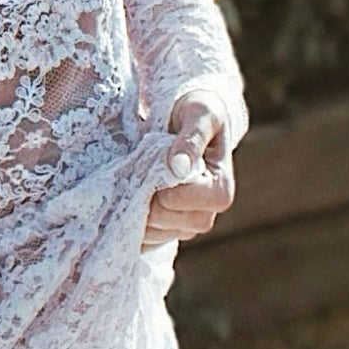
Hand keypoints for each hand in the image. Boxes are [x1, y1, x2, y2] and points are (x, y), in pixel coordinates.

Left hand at [143, 88, 237, 242]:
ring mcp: (188, 222)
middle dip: (146, 197)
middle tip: (139, 171)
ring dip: (136, 209)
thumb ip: (192, 137)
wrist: (189, 117)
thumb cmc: (199, 111)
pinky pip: (147, 237)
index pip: (180, 201)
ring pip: (156, 232)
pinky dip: (132, 220)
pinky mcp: (170, 226)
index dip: (160, 186)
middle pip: (168, 221)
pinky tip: (128, 197)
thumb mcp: (200, 113)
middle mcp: (208, 212)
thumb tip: (178, 167)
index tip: (153, 162)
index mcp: (220, 189)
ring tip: (134, 180)